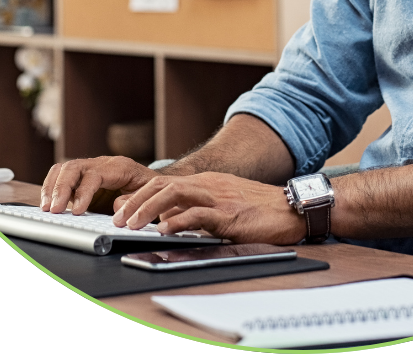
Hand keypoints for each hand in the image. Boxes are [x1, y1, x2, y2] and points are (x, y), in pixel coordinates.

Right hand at [40, 156, 156, 214]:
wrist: (153, 184)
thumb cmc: (150, 190)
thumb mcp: (148, 196)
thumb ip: (132, 201)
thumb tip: (116, 207)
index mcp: (119, 166)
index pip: (94, 174)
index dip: (83, 192)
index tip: (77, 211)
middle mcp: (102, 163)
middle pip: (74, 167)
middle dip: (61, 188)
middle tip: (54, 210)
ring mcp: (90, 168)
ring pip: (64, 169)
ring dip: (52, 187)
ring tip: (46, 208)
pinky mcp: (82, 177)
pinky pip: (62, 175)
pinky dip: (51, 187)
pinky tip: (49, 203)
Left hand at [113, 171, 306, 244]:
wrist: (294, 208)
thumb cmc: (262, 209)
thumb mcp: (225, 205)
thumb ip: (198, 210)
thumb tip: (169, 221)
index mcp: (207, 182)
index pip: (164, 182)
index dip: (139, 195)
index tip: (121, 209)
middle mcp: (210, 185)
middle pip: (163, 185)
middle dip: (136, 201)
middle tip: (118, 219)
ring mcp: (219, 198)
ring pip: (174, 194)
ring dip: (148, 209)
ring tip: (132, 224)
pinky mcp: (230, 215)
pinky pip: (199, 214)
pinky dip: (178, 221)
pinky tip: (165, 230)